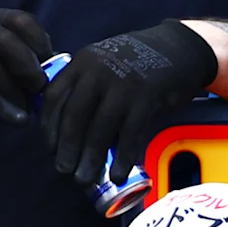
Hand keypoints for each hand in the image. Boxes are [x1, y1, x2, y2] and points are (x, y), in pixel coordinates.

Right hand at [0, 6, 53, 122]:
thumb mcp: (6, 46)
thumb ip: (32, 52)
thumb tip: (65, 69)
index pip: (24, 22)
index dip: (41, 43)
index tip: (50, 63)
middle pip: (8, 44)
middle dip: (29, 68)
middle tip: (39, 87)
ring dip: (18, 94)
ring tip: (29, 108)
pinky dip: (4, 110)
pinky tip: (20, 120)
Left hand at [39, 17, 215, 185]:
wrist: (177, 47)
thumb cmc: (137, 62)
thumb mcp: (103, 64)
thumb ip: (85, 86)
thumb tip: (71, 129)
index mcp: (82, 63)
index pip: (55, 96)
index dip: (49, 125)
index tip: (50, 148)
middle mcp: (97, 72)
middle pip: (74, 115)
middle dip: (67, 148)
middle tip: (64, 171)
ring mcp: (122, 84)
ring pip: (100, 128)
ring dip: (91, 158)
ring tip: (86, 179)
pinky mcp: (145, 97)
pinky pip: (129, 133)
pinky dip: (122, 156)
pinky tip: (117, 173)